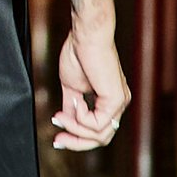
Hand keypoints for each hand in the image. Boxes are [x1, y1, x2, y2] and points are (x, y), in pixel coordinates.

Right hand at [51, 15, 127, 152]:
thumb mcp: (71, 87)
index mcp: (110, 101)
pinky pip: (97, 124)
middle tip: (57, 139)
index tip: (57, 139)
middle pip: (101, 139)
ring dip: (75, 129)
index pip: (98, 132)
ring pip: (99, 135)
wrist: (85, 35)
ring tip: (60, 117)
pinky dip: (81, 118)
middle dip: (76, 141)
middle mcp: (118, 104)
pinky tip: (75, 103)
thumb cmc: (79, 53)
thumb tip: (65, 121)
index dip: (77, 139)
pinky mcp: (116, 99)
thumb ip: (71, 107)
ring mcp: (119, 102)